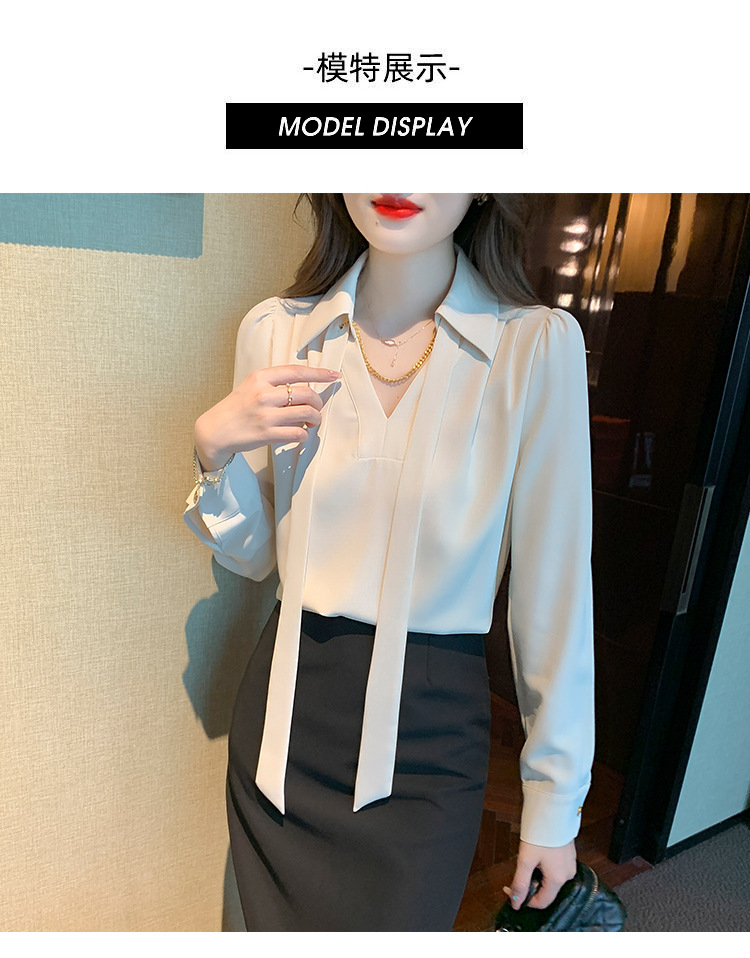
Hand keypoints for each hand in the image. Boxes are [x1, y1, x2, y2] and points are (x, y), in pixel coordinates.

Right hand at [194, 365, 339, 469]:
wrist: (214, 430)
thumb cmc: (235, 408)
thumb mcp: (250, 386)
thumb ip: (273, 383)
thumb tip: (303, 385)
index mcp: (260, 378)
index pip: (296, 371)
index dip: (319, 373)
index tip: (333, 375)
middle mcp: (264, 394)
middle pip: (307, 393)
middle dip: (318, 402)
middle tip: (316, 408)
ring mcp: (266, 415)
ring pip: (307, 413)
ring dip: (315, 419)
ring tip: (311, 422)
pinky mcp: (267, 434)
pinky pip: (299, 433)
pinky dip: (304, 434)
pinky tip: (300, 433)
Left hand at [503, 839, 576, 909]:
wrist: (553, 812)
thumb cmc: (541, 834)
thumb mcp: (526, 860)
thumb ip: (520, 883)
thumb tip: (515, 903)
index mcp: (558, 879)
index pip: (542, 902)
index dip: (525, 900)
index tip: (512, 890)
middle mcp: (568, 875)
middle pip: (547, 891)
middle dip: (531, 886)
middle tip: (518, 873)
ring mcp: (570, 865)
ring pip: (551, 880)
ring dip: (538, 876)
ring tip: (529, 860)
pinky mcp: (569, 856)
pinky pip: (556, 870)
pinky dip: (545, 868)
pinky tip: (538, 856)